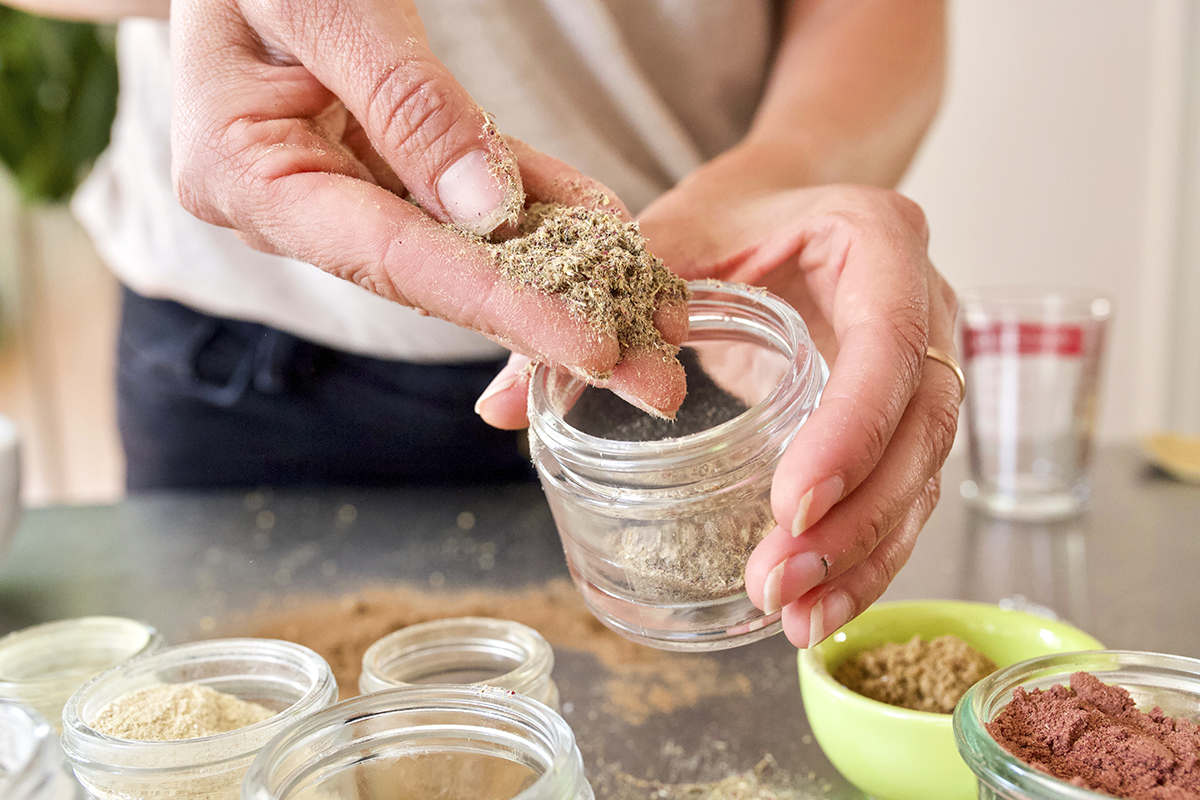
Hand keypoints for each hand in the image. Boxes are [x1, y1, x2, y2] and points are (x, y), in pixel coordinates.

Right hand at [169, 0, 685, 414]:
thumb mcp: (328, 7)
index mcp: (248, 177)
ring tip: (651, 319)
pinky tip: (607, 234)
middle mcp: (296, 201)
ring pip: (467, 241)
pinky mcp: (384, 155)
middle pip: (439, 278)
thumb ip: (407, 107)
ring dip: (564, 276)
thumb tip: (489, 212)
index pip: (397, 260)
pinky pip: (471, 186)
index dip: (502, 308)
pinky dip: (539, 206)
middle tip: (650, 376)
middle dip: (552, 323)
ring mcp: (342, 181)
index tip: (591, 348)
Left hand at [636, 146, 960, 648]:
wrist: (785, 207)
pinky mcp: (905, 417)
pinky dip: (866, 554)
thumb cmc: (731, 215)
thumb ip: (595, 309)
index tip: (790, 502)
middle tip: (777, 581)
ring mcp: (924, 366)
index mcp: (878, 239)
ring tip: (796, 616)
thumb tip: (499, 406)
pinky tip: (817, 606)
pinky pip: (905, 493)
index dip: (850, 427)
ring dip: (864, 555)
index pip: (886, 341)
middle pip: (919, 426)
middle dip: (853, 517)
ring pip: (922, 474)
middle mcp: (926, 304)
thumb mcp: (667, 239)